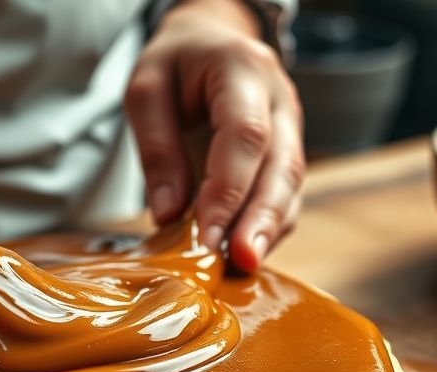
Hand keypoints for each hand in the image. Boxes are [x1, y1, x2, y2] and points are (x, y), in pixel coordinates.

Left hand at [125, 0, 303, 271]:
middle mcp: (279, 98)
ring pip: (291, 185)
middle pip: (282, 165)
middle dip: (261, 220)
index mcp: (243, 69)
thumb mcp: (145, 91)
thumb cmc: (175, 64)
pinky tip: (244, 253)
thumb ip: (156, 149)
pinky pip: (285, 194)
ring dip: (268, 229)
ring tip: (241, 267)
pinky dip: (267, 226)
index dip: (229, 190)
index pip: (245, 136)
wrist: (211, 40)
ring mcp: (291, 125)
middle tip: (239, 263)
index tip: (206, 237)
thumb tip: (168, 215)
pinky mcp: (287, 151)